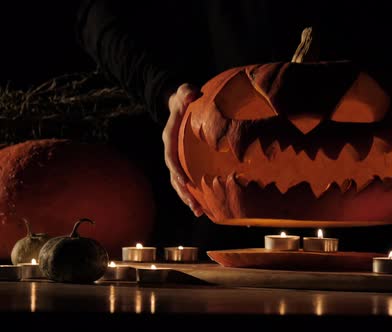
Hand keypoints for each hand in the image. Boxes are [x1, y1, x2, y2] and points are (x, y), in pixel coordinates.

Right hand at [163, 83, 202, 216]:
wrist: (181, 103)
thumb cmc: (185, 97)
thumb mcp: (185, 92)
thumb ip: (186, 93)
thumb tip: (191, 93)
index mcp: (170, 138)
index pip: (170, 156)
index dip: (176, 169)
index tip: (184, 180)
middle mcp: (171, 152)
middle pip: (174, 176)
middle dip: (183, 192)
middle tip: (194, 206)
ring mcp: (178, 159)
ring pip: (180, 183)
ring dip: (189, 198)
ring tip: (200, 212)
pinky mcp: (186, 163)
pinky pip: (189, 180)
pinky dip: (196, 193)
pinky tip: (206, 206)